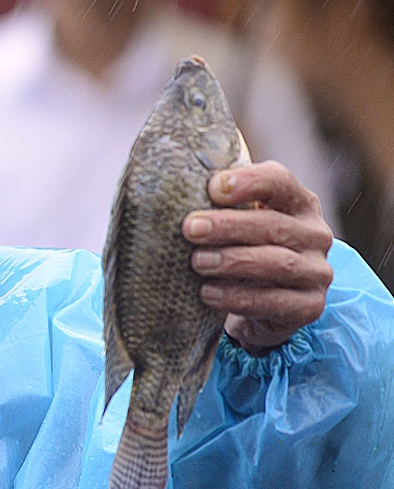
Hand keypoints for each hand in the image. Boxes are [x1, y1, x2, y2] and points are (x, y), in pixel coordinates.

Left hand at [182, 161, 333, 355]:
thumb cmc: (241, 247)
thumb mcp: (234, 219)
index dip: (248, 182)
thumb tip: (172, 187)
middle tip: (189, 229)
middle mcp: (314, 234)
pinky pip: (276, 302)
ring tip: (197, 262)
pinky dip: (239, 298)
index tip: (212, 189)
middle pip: (273, 225)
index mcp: (297, 202)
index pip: (279, 181)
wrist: (261, 302)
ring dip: (233, 262)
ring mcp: (317, 272)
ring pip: (278, 263)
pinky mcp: (310, 306)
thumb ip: (216, 202)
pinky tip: (208, 293)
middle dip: (228, 226)